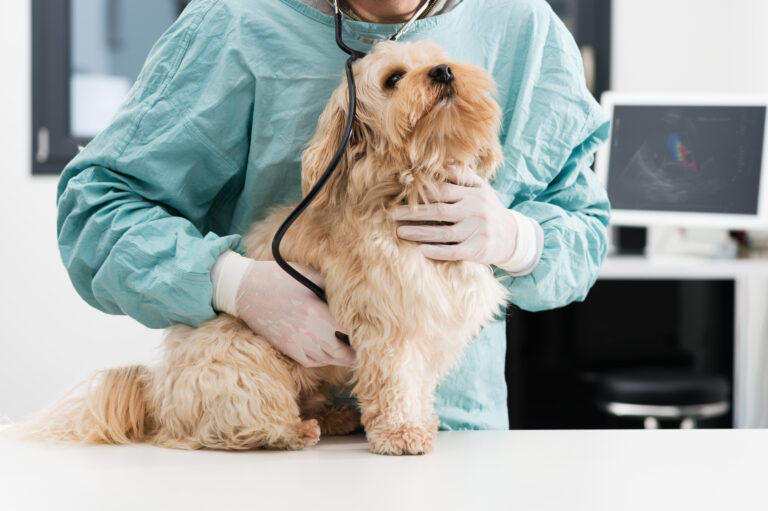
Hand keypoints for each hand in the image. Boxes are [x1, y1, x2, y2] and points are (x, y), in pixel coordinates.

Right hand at [233, 260, 354, 367]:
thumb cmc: (278, 277)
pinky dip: (324, 359)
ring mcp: (297, 343)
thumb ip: (331, 285)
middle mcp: (309, 332)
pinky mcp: (288, 349)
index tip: (369, 331)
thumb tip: (352, 291)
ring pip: (329, 360)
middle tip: (364, 346)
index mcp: (317, 312)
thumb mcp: (308, 274)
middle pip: (343, 354)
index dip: (361, 334)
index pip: (349, 332)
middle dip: (355, 352)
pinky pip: (312, 362)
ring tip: (349, 349)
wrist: (245, 289)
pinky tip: (329, 351)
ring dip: (341, 356)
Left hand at [393, 166, 517, 264]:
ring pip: (443, 233)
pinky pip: (454, 252)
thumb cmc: (488, 209)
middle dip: (412, 214)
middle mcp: (476, 211)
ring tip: (399, 233)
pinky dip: (437, 251)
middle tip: (391, 216)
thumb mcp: (480, 189)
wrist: (513, 237)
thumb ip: (461, 176)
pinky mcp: (478, 250)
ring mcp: (478, 231)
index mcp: (473, 193)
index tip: (400, 196)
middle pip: (439, 211)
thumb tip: (438, 163)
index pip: (443, 191)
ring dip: (419, 233)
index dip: (420, 194)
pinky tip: (421, 250)